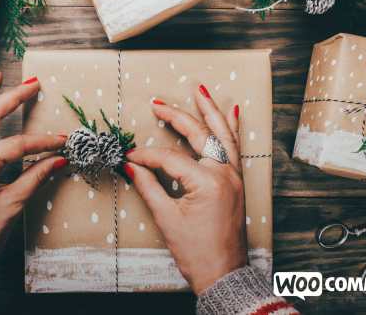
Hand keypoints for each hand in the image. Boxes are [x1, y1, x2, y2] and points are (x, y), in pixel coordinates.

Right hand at [125, 85, 245, 294]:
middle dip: (176, 117)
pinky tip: (233, 112)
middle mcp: (225, 173)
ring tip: (200, 91)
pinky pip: (235, 148)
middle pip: (199, 135)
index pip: (170, 158)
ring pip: (223, 135)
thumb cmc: (196, 251)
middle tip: (157, 103)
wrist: (223, 274)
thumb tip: (130, 166)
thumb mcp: (167, 218)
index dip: (146, 156)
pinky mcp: (237, 182)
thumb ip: (148, 186)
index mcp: (207, 182)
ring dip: (211, 111)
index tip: (128, 157)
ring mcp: (234, 176)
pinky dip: (231, 129)